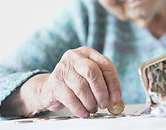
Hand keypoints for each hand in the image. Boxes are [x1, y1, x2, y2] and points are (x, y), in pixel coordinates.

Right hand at [0, 47, 121, 117]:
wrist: (49, 88)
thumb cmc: (74, 82)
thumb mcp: (90, 78)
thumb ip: (103, 84)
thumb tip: (116, 99)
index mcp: (87, 53)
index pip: (105, 65)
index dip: (114, 83)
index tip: (117, 97)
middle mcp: (74, 57)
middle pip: (92, 72)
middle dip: (101, 91)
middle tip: (105, 104)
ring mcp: (62, 69)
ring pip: (81, 87)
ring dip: (90, 102)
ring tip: (93, 108)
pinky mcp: (54, 83)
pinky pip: (70, 98)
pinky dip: (80, 108)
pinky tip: (84, 112)